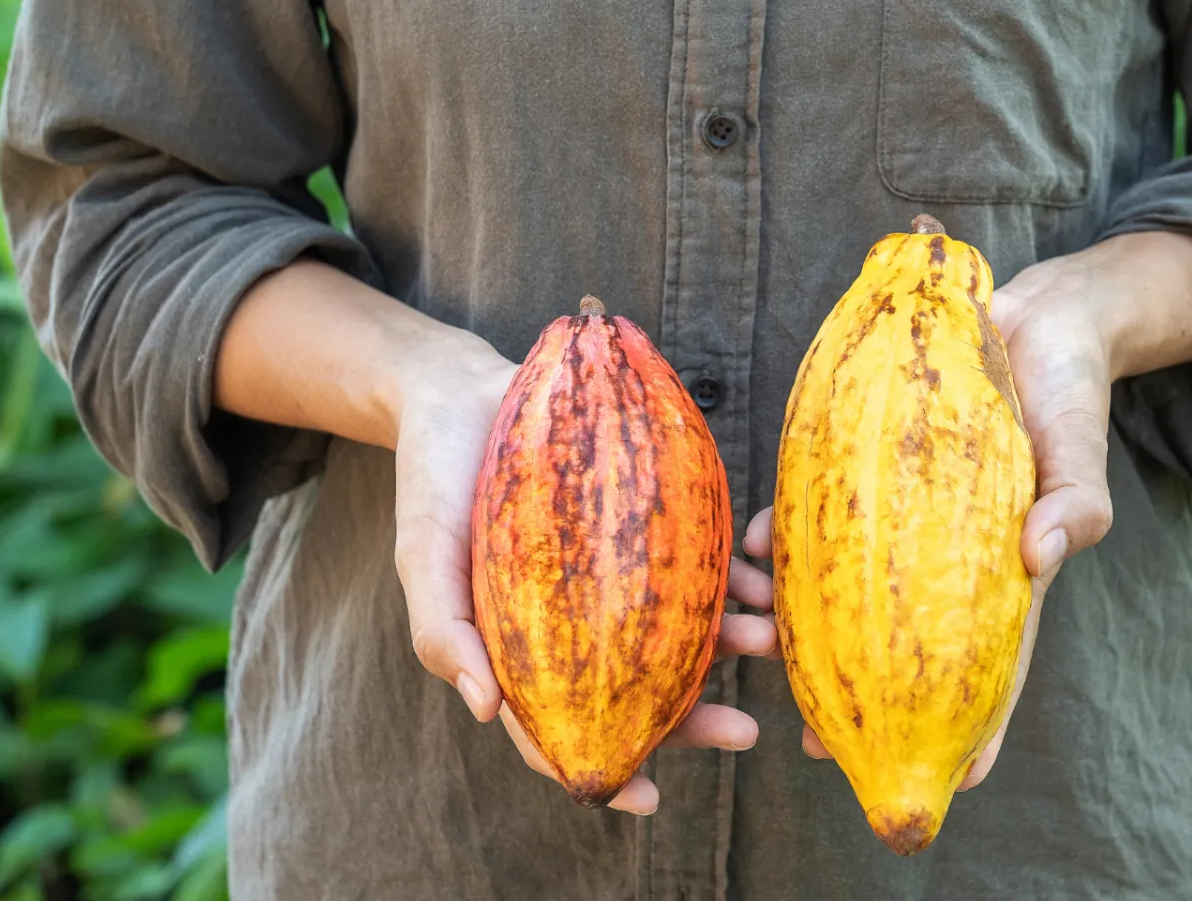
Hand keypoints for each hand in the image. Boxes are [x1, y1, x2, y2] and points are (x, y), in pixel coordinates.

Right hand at [387, 327, 779, 814]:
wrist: (461, 392)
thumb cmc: (434, 483)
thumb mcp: (423, 556)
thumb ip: (444, 632)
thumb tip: (487, 713)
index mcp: (524, 652)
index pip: (566, 730)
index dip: (606, 771)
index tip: (650, 800)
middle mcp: (578, 624)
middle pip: (641, 693)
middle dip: (696, 720)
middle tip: (745, 730)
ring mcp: (616, 574)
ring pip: (681, 631)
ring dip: (732, 645)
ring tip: (769, 639)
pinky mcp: (646, 522)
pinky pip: (696, 562)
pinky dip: (733, 575)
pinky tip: (761, 575)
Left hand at [748, 230, 1191, 787]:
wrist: (1027, 319)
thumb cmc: (1065, 393)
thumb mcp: (1082, 447)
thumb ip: (1075, 503)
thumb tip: (1042, 553)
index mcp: (1003, 572)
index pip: (989, 665)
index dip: (973, 727)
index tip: (951, 783)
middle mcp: (943, 558)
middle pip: (899, 644)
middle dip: (857, 696)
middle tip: (813, 741)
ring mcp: (901, 518)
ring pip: (844, 590)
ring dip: (797, 619)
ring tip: (754, 637)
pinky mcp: (866, 468)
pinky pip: (819, 518)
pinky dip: (786, 537)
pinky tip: (757, 548)